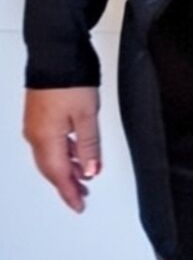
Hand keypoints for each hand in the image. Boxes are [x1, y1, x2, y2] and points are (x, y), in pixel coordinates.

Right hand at [22, 87, 101, 213]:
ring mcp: (34, 125)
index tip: (79, 206)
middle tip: (82, 197)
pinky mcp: (37, 116)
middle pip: (51, 169)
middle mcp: (35, 135)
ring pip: (49, 157)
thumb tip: (90, 171)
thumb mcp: (87, 117)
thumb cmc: (69, 80)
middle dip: (67, 185)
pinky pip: (48, 144)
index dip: (70, 194)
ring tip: (83, 177)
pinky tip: (75, 153)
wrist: (55, 53)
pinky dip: (62, 154)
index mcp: (46, 139)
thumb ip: (89, 147)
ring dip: (66, 170)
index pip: (59, 176)